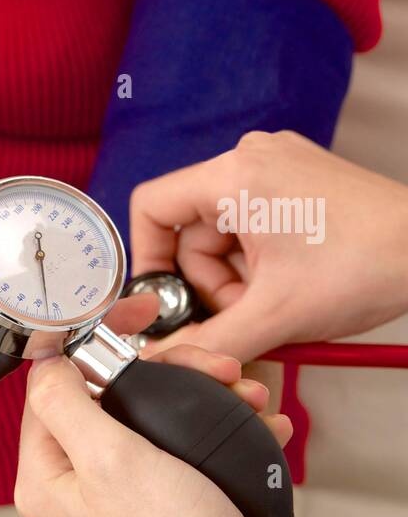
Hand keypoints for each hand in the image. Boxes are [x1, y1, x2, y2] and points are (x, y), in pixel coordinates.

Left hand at [16, 293, 304, 516]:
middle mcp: (81, 485)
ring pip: (158, 414)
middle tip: (212, 362)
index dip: (97, 340)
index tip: (136, 317)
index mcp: (49, 476)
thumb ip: (66, 402)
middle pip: (114, 392)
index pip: (55, 382)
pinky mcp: (169, 504)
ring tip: (243, 393)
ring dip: (206, 393)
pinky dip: (224, 427)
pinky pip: (189, 445)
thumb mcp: (108, 460)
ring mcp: (127, 495)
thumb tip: (44, 359)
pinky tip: (255, 422)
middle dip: (172, 368)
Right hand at [128, 130, 407, 361]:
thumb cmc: (368, 264)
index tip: (164, 299)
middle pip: (191, 228)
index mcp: (234, 175)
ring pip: (224, 231)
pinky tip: (292, 282)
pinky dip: (262, 260)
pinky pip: (253, 222)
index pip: (152, 206)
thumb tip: (162, 358)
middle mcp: (251, 158)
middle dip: (213, 281)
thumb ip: (209, 341)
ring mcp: (277, 164)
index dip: (148, 258)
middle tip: (248, 313)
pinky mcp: (298, 178)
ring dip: (240, 276)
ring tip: (279, 301)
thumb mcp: (276, 316)